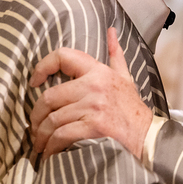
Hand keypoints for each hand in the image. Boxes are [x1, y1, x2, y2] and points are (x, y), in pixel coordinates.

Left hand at [29, 27, 151, 160]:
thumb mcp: (124, 77)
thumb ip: (115, 54)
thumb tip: (111, 31)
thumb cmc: (132, 109)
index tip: (33, 82)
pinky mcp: (94, 127)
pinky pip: (62, 135)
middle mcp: (94, 86)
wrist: (148, 137)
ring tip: (40, 143)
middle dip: (36, 115)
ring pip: (53, 119)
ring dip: (42, 135)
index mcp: (98, 71)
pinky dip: (52, 146)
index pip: (62, 56)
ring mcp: (93, 106)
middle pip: (50, 96)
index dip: (42, 66)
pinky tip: (50, 152)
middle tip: (34, 127)